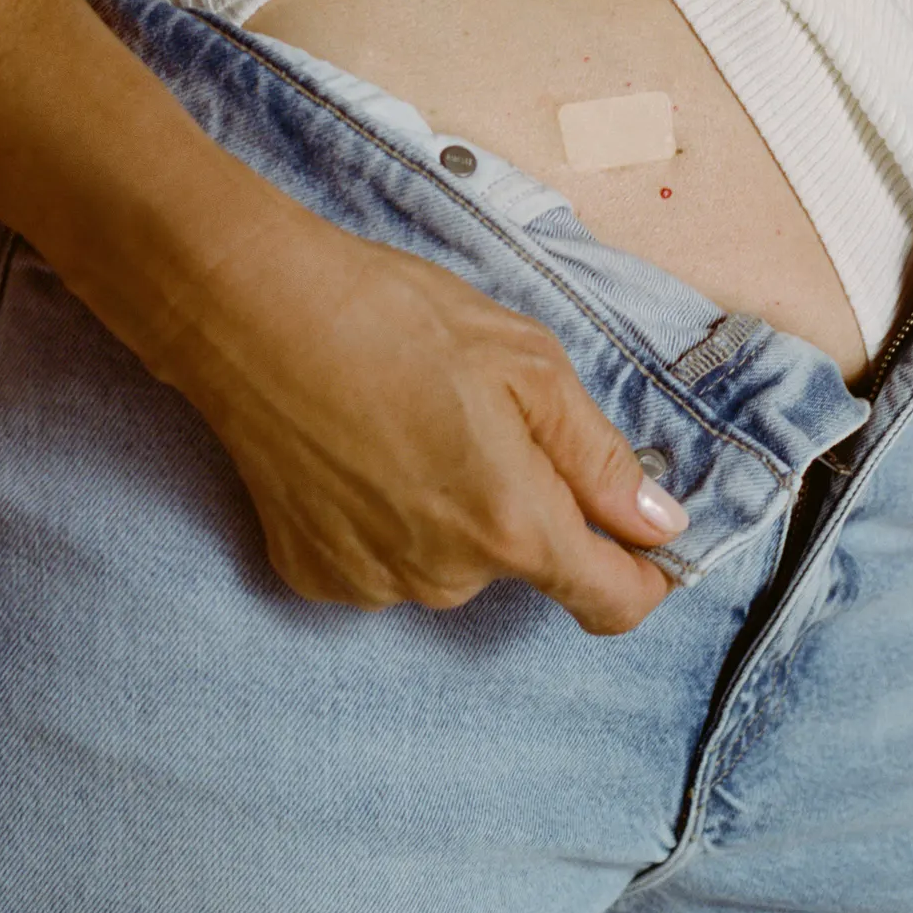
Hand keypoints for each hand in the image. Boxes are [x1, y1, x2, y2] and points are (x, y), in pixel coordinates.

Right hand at [157, 207, 691, 631]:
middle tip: (482, 417)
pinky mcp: (315, 576)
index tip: (648, 543)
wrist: (251, 312)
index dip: (643, 575)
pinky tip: (360, 451)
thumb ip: (601, 459)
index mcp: (512, 525)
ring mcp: (374, 585)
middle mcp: (446, 577)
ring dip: (453, 511)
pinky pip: (386, 560)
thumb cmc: (395, 319)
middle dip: (525, 505)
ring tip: (410, 424)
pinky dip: (388, 518)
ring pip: (452, 561)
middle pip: (524, 563)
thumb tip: (661, 525)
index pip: (612, 600)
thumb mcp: (530, 364)